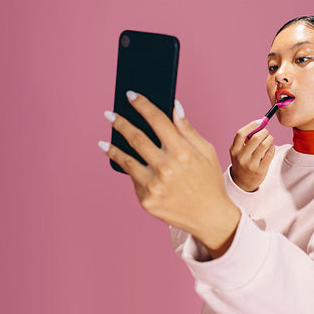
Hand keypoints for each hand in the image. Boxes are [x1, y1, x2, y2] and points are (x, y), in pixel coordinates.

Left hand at [99, 91, 240, 257]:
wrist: (209, 218)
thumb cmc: (208, 181)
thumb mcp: (206, 152)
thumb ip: (187, 129)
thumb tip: (174, 106)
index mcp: (183, 152)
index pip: (157, 120)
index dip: (142, 105)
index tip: (131, 95)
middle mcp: (166, 168)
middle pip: (136, 138)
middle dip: (120, 122)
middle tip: (109, 114)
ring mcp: (154, 185)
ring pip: (126, 160)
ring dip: (113, 147)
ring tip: (104, 139)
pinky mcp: (146, 200)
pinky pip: (133, 179)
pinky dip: (127, 168)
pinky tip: (120, 160)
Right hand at [229, 121, 274, 191]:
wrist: (242, 182)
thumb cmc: (242, 162)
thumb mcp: (237, 152)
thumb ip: (245, 140)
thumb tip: (259, 124)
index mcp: (234, 150)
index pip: (241, 134)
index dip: (251, 125)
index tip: (259, 121)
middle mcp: (241, 157)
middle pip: (255, 138)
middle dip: (264, 132)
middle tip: (266, 132)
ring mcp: (250, 164)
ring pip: (264, 145)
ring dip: (269, 139)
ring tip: (269, 140)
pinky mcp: (260, 170)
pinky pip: (270, 153)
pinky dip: (272, 147)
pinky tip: (270, 148)